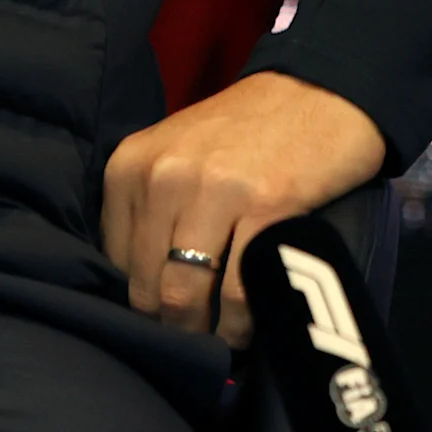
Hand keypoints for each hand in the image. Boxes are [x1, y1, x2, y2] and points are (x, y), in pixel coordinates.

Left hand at [101, 70, 386, 347]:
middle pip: (144, 288)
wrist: (319, 90)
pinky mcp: (265, 207)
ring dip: (202, 333)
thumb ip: (149, 212)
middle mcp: (162, 177)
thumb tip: (138, 297)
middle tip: (192, 340)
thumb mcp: (175, 154)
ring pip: (183, 297)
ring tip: (219, 340)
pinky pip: (236, 294)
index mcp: (130, 165)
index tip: (162, 318)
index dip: (138, 302)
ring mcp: (213, 191)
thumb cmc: (245, 133)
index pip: (112, 264)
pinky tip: (247, 327)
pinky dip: (240, 325)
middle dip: (168, 326)